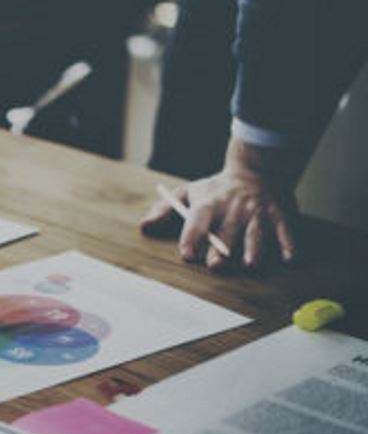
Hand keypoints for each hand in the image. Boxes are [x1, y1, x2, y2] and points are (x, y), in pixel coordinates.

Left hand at [140, 139, 300, 270]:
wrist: (258, 168)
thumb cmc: (217, 190)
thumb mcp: (189, 192)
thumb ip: (165, 210)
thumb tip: (143, 226)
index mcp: (210, 203)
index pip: (198, 220)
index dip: (192, 237)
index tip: (187, 253)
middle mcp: (234, 208)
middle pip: (227, 231)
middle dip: (222, 249)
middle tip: (215, 264)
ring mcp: (259, 212)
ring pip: (257, 233)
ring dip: (254, 249)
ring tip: (250, 265)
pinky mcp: (281, 215)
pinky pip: (286, 231)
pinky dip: (290, 245)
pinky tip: (290, 259)